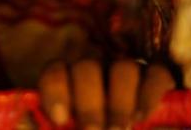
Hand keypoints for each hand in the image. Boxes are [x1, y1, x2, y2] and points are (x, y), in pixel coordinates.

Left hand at [38, 59, 175, 128]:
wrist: (113, 129)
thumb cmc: (84, 128)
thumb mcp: (67, 128)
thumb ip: (49, 125)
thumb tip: (34, 122)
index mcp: (69, 82)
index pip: (55, 70)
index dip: (55, 89)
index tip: (61, 119)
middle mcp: (96, 71)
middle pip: (87, 68)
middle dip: (89, 103)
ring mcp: (126, 71)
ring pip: (123, 67)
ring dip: (119, 101)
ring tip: (120, 129)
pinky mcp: (156, 77)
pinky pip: (155, 73)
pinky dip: (149, 94)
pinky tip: (141, 116)